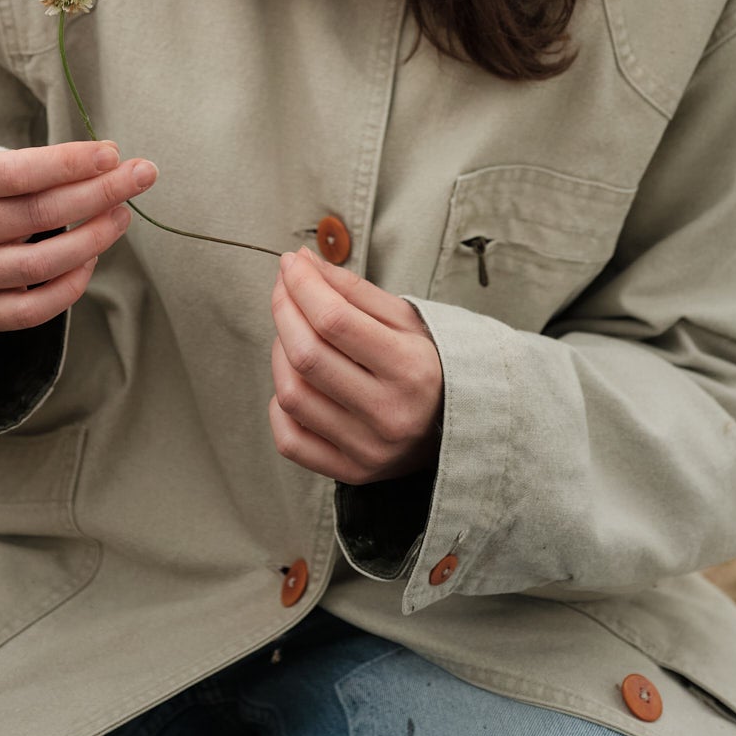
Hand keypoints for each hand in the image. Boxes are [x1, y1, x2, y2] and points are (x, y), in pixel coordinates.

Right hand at [0, 140, 156, 331]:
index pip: (18, 172)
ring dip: (93, 238)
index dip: (69, 163)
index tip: (113, 155)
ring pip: (41, 264)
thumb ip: (55, 165)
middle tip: (142, 177)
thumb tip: (112, 160)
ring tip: (121, 215)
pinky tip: (92, 258)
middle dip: (99, 193)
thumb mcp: (10, 166)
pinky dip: (72, 285)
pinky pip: (35, 309)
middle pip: (37, 214)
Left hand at [269, 247, 444, 484]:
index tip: (291, 263)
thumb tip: (301, 263)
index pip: (335, 321)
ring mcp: (367, 449)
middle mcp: (389, 413)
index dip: (303, 285)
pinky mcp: (350, 472)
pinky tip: (295, 381)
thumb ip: (353, 289)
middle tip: (285, 289)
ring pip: (292, 395)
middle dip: (284, 310)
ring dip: (279, 353)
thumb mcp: (405, 319)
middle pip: (308, 356)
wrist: (456, 428)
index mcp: (411, 367)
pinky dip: (279, 405)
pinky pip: (290, 439)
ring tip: (293, 334)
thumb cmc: (426, 364)